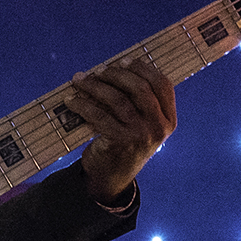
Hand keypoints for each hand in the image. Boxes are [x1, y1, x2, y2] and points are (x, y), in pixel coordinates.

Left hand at [70, 57, 176, 203]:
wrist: (111, 179)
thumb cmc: (123, 145)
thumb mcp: (140, 125)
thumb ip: (138, 102)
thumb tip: (114, 68)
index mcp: (168, 119)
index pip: (162, 85)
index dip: (142, 68)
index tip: (122, 61)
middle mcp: (159, 127)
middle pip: (140, 88)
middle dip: (115, 75)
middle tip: (97, 71)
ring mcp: (141, 135)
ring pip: (117, 100)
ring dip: (94, 86)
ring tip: (79, 80)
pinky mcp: (121, 141)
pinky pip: (99, 115)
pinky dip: (82, 105)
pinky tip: (71, 100)